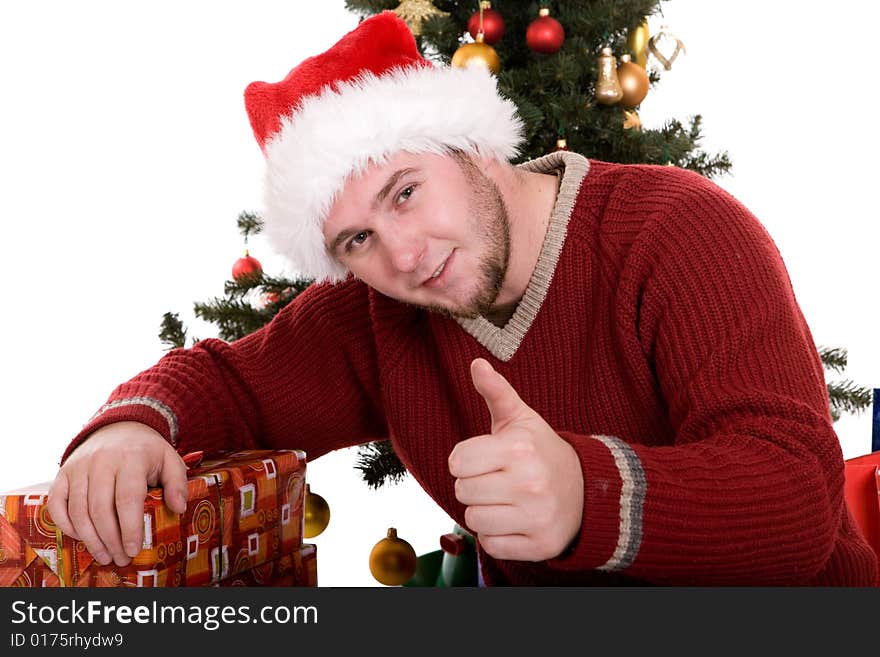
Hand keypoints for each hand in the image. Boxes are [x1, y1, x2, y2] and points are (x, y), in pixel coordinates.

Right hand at [47, 422, 187, 566]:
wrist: (118, 427)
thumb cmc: (146, 450)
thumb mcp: (169, 460)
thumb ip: (177, 483)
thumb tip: (178, 509)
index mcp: (131, 458)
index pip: (127, 498)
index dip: (129, 528)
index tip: (134, 549)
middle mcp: (101, 461)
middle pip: (100, 509)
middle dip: (110, 539)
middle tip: (121, 559)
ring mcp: (78, 467)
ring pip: (78, 510)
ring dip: (90, 538)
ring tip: (105, 555)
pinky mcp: (63, 474)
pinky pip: (56, 504)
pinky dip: (66, 525)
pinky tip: (81, 538)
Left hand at [448, 358, 584, 561]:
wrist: (588, 490)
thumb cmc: (541, 451)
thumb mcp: (521, 419)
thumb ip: (496, 392)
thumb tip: (476, 364)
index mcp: (519, 449)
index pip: (457, 462)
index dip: (464, 460)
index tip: (483, 458)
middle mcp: (529, 484)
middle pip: (463, 492)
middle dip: (473, 485)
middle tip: (496, 480)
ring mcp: (536, 517)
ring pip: (474, 521)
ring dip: (483, 512)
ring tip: (504, 500)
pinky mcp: (540, 545)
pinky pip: (491, 546)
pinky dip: (497, 536)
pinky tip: (514, 520)